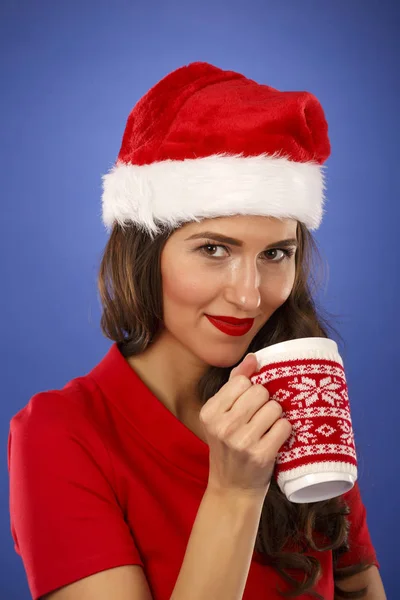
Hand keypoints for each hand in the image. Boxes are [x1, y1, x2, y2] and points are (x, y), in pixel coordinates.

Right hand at [199, 353, 291, 497]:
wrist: (232, 488)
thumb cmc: (230, 446)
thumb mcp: (222, 415)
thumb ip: (235, 383)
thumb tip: (253, 358)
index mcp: (209, 412)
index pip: (242, 381)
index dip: (251, 389)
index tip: (248, 404)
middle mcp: (222, 426)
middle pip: (259, 391)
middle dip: (265, 401)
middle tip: (259, 417)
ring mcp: (241, 441)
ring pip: (274, 407)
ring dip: (276, 416)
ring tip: (267, 428)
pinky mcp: (261, 455)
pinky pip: (284, 426)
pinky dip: (284, 430)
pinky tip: (275, 438)